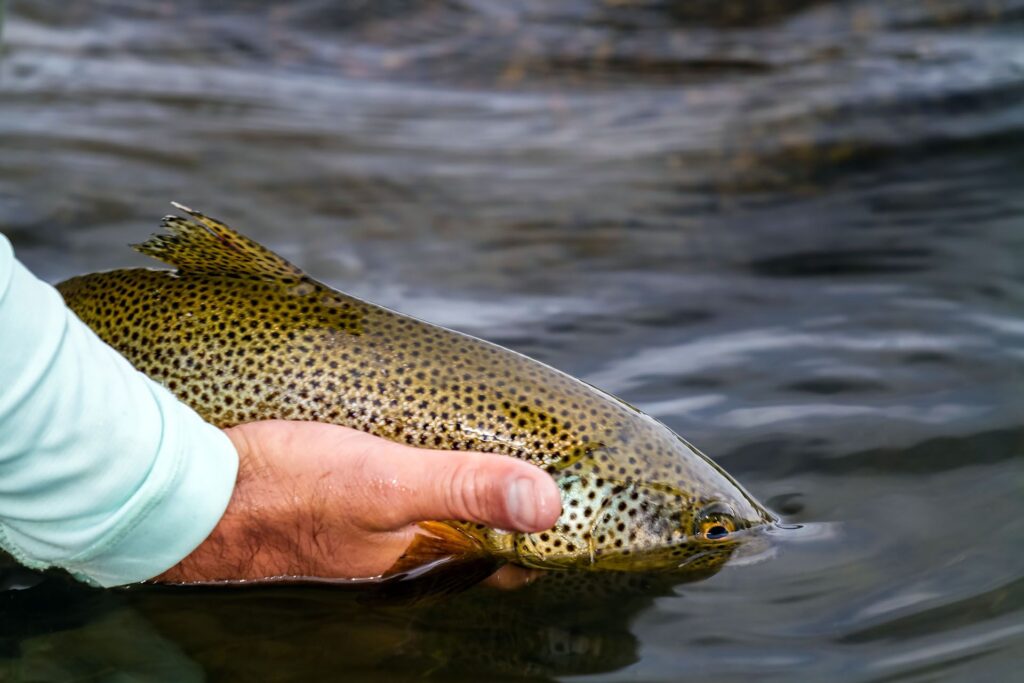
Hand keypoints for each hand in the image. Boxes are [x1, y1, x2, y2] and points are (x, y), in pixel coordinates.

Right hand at [154, 420, 560, 583]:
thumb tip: (548, 504)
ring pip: (438, 516)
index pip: (504, 557)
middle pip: (474, 534)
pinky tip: (420, 441)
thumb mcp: (384, 482)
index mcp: (418, 561)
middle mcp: (399, 559)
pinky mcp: (343, 510)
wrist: (190, 492)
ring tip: (488, 440)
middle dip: (504, 498)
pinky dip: (422, 473)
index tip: (567, 484)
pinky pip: (401, 498)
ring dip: (463, 483)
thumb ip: (464, 489)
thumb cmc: (282, 491)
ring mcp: (370, 536)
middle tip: (532, 452)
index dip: (539, 527)